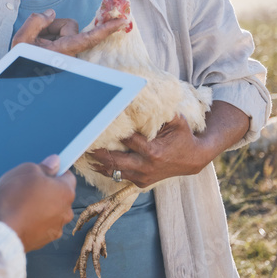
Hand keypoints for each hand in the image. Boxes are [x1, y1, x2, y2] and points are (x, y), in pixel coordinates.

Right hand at [0, 156, 75, 251]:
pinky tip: (19, 217)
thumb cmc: (13, 200)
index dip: (55, 171)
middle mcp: (65, 212)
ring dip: (40, 207)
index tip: (46, 170)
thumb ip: (44, 166)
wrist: (2, 231)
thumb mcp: (26, 171)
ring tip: (20, 204)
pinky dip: (34, 221)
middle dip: (46, 190)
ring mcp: (56, 229)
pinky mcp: (44, 241)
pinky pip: (42, 226)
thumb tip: (53, 163)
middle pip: (59, 196)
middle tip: (28, 187)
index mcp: (65, 192)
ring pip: (50, 212)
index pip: (68, 176)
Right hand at [11, 9, 128, 55]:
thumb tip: (51, 13)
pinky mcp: (65, 51)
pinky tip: (40, 46)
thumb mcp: (21, 40)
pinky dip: (51, 37)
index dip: (107, 29)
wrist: (18, 77)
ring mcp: (67, 53)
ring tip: (36, 44)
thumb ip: (36, 21)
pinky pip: (61, 35)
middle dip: (54, 26)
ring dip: (50, 32)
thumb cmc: (21, 61)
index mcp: (62, 52)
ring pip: (66, 29)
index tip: (122, 22)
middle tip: (37, 37)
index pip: (89, 38)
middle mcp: (69, 53)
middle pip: (70, 26)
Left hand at [88, 115, 205, 187]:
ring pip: (114, 171)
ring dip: (98, 163)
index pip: (127, 140)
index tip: (99, 125)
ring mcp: (143, 177)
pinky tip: (94, 163)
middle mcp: (146, 166)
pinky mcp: (141, 183)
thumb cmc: (183, 136)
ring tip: (83, 154)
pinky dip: (107, 170)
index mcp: (153, 151)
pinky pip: (120, 177)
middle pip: (115, 160)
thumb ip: (161, 112)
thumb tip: (145, 94)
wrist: (193, 159)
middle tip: (83, 143)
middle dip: (98, 152)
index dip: (112, 132)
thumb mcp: (176, 121)